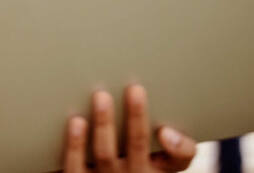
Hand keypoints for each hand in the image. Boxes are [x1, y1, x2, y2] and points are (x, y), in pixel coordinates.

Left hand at [63, 86, 195, 172]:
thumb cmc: (133, 162)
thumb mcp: (160, 160)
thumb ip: (174, 143)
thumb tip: (167, 132)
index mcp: (158, 168)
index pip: (177, 159)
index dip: (177, 146)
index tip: (166, 129)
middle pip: (138, 145)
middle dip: (136, 117)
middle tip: (135, 89)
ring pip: (105, 153)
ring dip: (104, 124)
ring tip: (102, 96)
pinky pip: (76, 165)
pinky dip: (76, 144)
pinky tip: (76, 121)